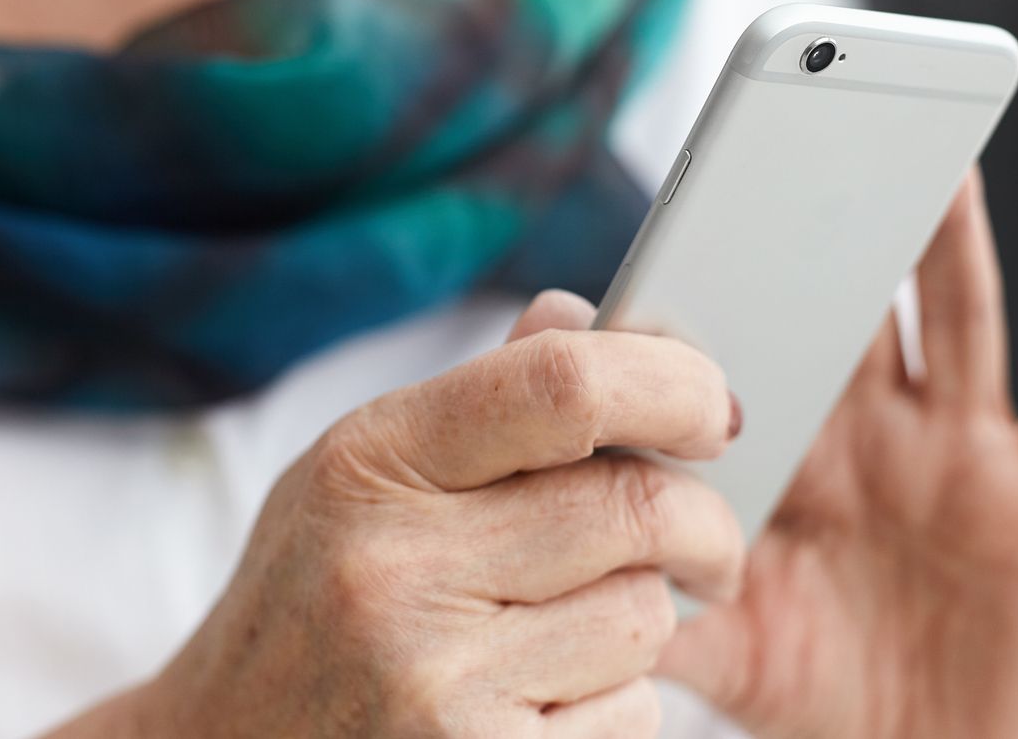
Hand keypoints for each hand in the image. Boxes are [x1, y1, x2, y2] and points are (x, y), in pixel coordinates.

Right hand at [84, 295, 744, 737]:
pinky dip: (617, 702)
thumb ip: (478, 398)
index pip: (562, 385)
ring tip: (570, 628)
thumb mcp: (356, 475)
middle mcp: (397, 571)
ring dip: (642, 618)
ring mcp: (436, 685)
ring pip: (645, 618)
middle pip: (635, 510)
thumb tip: (588, 318)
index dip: (669, 382)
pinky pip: (631, 714)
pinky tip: (543, 697)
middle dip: (704, 523)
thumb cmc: (305, 601)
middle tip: (708, 540)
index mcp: (370, 465)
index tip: (713, 406)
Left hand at [656, 173, 1017, 738]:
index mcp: (789, 444)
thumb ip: (657, 595)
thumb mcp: (726, 645)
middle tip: (821, 122)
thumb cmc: (810, 690)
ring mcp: (959, 450)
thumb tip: (568, 544)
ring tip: (938, 157)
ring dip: (951, 239)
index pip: (756, 335)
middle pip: (857, 299)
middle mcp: (872, 427)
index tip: (700, 198)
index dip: (736, 270)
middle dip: (843, 218)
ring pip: (957, 318)